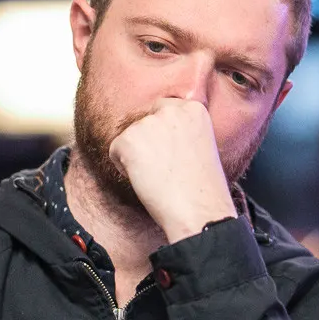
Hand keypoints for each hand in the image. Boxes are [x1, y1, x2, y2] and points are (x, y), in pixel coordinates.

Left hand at [108, 98, 235, 242]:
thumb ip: (182, 131)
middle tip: (164, 169)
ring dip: (137, 156)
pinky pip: (115, 151)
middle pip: (145, 122)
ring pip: (130, 137)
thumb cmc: (202, 188)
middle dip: (148, 142)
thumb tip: (159, 134)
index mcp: (194, 109)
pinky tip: (145, 180)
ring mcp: (148, 123)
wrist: (199, 210)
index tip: (172, 155)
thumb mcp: (202, 146)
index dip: (163, 135)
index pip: (164, 110)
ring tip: (158, 177)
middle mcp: (171, 109)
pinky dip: (123, 167)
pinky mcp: (128, 139)